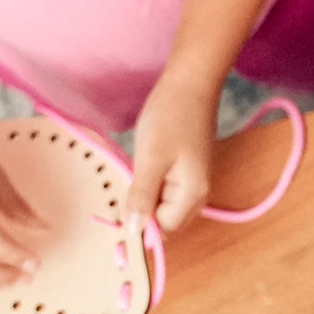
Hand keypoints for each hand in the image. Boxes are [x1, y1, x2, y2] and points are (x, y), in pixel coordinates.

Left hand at [127, 72, 218, 231]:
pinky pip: (166, 192)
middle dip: (142, 214)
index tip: (114, 213)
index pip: (164, 229)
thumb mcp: (150, 158)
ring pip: (164, 207)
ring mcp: (194, 182)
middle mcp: (198, 194)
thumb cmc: (171, 117)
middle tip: (121, 190)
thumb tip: (133, 230)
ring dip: (144, 200)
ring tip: (131, 176)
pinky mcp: (187, 171)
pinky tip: (140, 170)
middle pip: (166, 222)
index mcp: (192, 194)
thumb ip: (142, 196)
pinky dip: (150, 188)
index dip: (139, 226)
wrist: (190, 83)